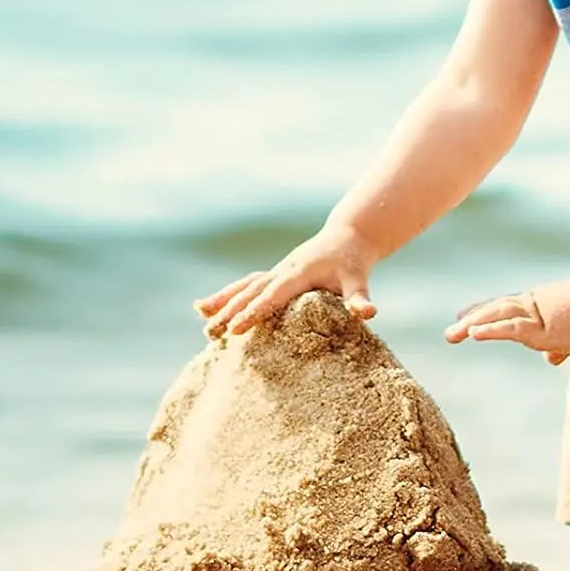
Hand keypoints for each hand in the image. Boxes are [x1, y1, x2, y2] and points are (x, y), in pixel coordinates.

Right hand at [195, 222, 379, 338]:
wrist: (348, 236)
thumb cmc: (353, 262)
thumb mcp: (359, 279)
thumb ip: (359, 297)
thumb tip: (368, 313)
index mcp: (301, 272)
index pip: (275, 294)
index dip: (256, 311)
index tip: (235, 329)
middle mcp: (283, 270)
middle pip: (253, 290)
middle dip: (231, 311)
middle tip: (211, 333)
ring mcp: (277, 271)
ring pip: (245, 285)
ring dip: (223, 301)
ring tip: (202, 318)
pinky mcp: (275, 274)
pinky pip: (247, 284)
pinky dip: (227, 295)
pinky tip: (205, 307)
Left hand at [443, 279, 569, 365]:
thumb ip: (562, 346)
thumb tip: (551, 360)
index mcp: (544, 306)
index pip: (510, 309)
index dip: (488, 313)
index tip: (469, 317)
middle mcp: (536, 307)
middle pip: (498, 311)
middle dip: (474, 319)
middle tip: (452, 330)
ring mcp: (538, 315)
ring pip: (499, 317)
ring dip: (473, 325)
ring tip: (452, 334)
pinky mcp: (543, 327)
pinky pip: (512, 328)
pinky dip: (492, 330)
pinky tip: (474, 334)